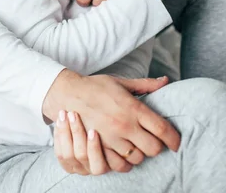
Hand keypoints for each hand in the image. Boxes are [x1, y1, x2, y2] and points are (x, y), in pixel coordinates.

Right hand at [43, 69, 178, 172]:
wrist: (69, 94)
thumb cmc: (97, 86)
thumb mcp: (122, 82)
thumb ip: (146, 84)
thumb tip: (166, 81)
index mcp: (133, 108)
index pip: (162, 129)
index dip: (174, 139)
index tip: (176, 142)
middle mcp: (124, 125)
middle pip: (153, 149)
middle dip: (157, 147)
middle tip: (154, 141)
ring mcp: (111, 138)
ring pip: (137, 158)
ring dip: (140, 154)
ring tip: (137, 145)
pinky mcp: (99, 147)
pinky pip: (119, 165)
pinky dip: (124, 162)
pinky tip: (124, 153)